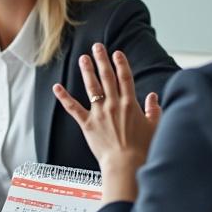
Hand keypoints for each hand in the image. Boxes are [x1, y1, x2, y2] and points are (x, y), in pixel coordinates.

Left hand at [52, 42, 160, 201]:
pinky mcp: (88, 124)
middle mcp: (114, 104)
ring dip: (87, 71)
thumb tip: (153, 97)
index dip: (120, 63)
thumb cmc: (142, 148)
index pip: (125, 78)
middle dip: (102, 60)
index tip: (116, 53)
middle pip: (107, 77)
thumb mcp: (154, 126)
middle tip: (97, 47)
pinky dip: (64, 97)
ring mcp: (99, 113)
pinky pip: (73, 108)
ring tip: (83, 59)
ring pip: (92, 87)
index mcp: (130, 103)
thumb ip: (153, 110)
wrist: (126, 164)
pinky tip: (57, 87)